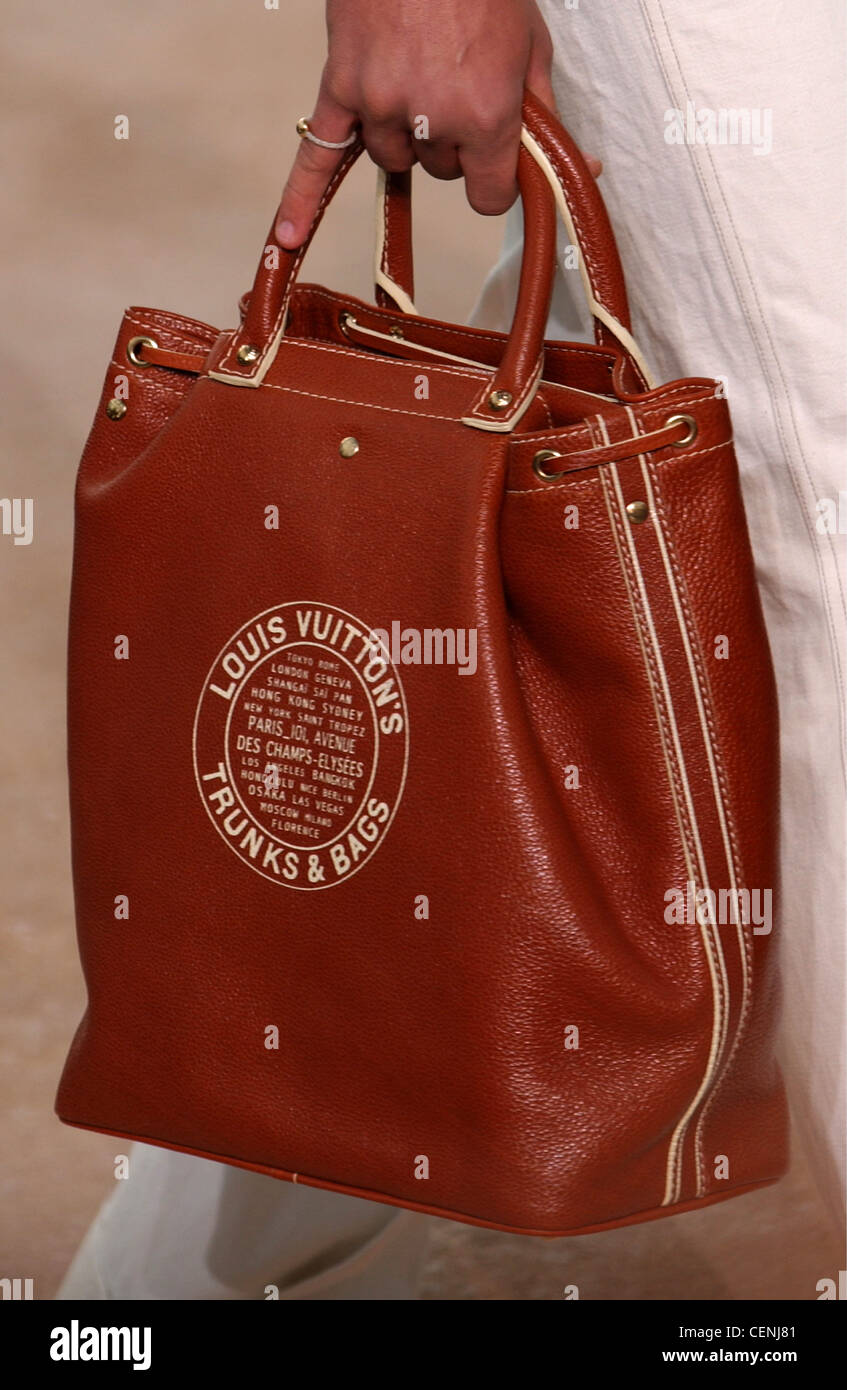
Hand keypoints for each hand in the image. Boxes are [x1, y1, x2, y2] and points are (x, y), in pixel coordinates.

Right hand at [276, 0, 600, 248]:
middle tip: (456, 80)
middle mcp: (431, 120)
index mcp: (486, 115)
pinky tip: (285, 238)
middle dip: (452, 140)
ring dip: (406, 134)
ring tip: (415, 74)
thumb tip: (582, 172)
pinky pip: (319, 155)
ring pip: (395, 159)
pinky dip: (300, 200)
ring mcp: (382, 105)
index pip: (488, 195)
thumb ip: (545, 116)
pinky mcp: (342, 87)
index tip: (495, 164)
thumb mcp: (532, 46)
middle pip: (441, 172)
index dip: (494, 179)